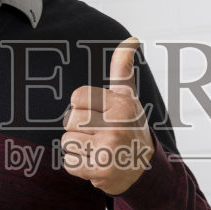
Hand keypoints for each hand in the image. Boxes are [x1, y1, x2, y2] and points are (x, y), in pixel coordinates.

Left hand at [62, 37, 153, 195]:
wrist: (143, 169)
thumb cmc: (130, 127)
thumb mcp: (128, 97)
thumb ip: (123, 69)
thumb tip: (132, 39)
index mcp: (121, 104)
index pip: (76, 97)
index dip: (83, 107)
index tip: (100, 115)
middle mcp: (117, 125)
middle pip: (69, 120)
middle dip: (80, 129)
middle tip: (100, 135)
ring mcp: (110, 149)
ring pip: (67, 142)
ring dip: (79, 148)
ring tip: (99, 149)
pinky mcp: (101, 170)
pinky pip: (69, 163)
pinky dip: (79, 166)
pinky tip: (97, 164)